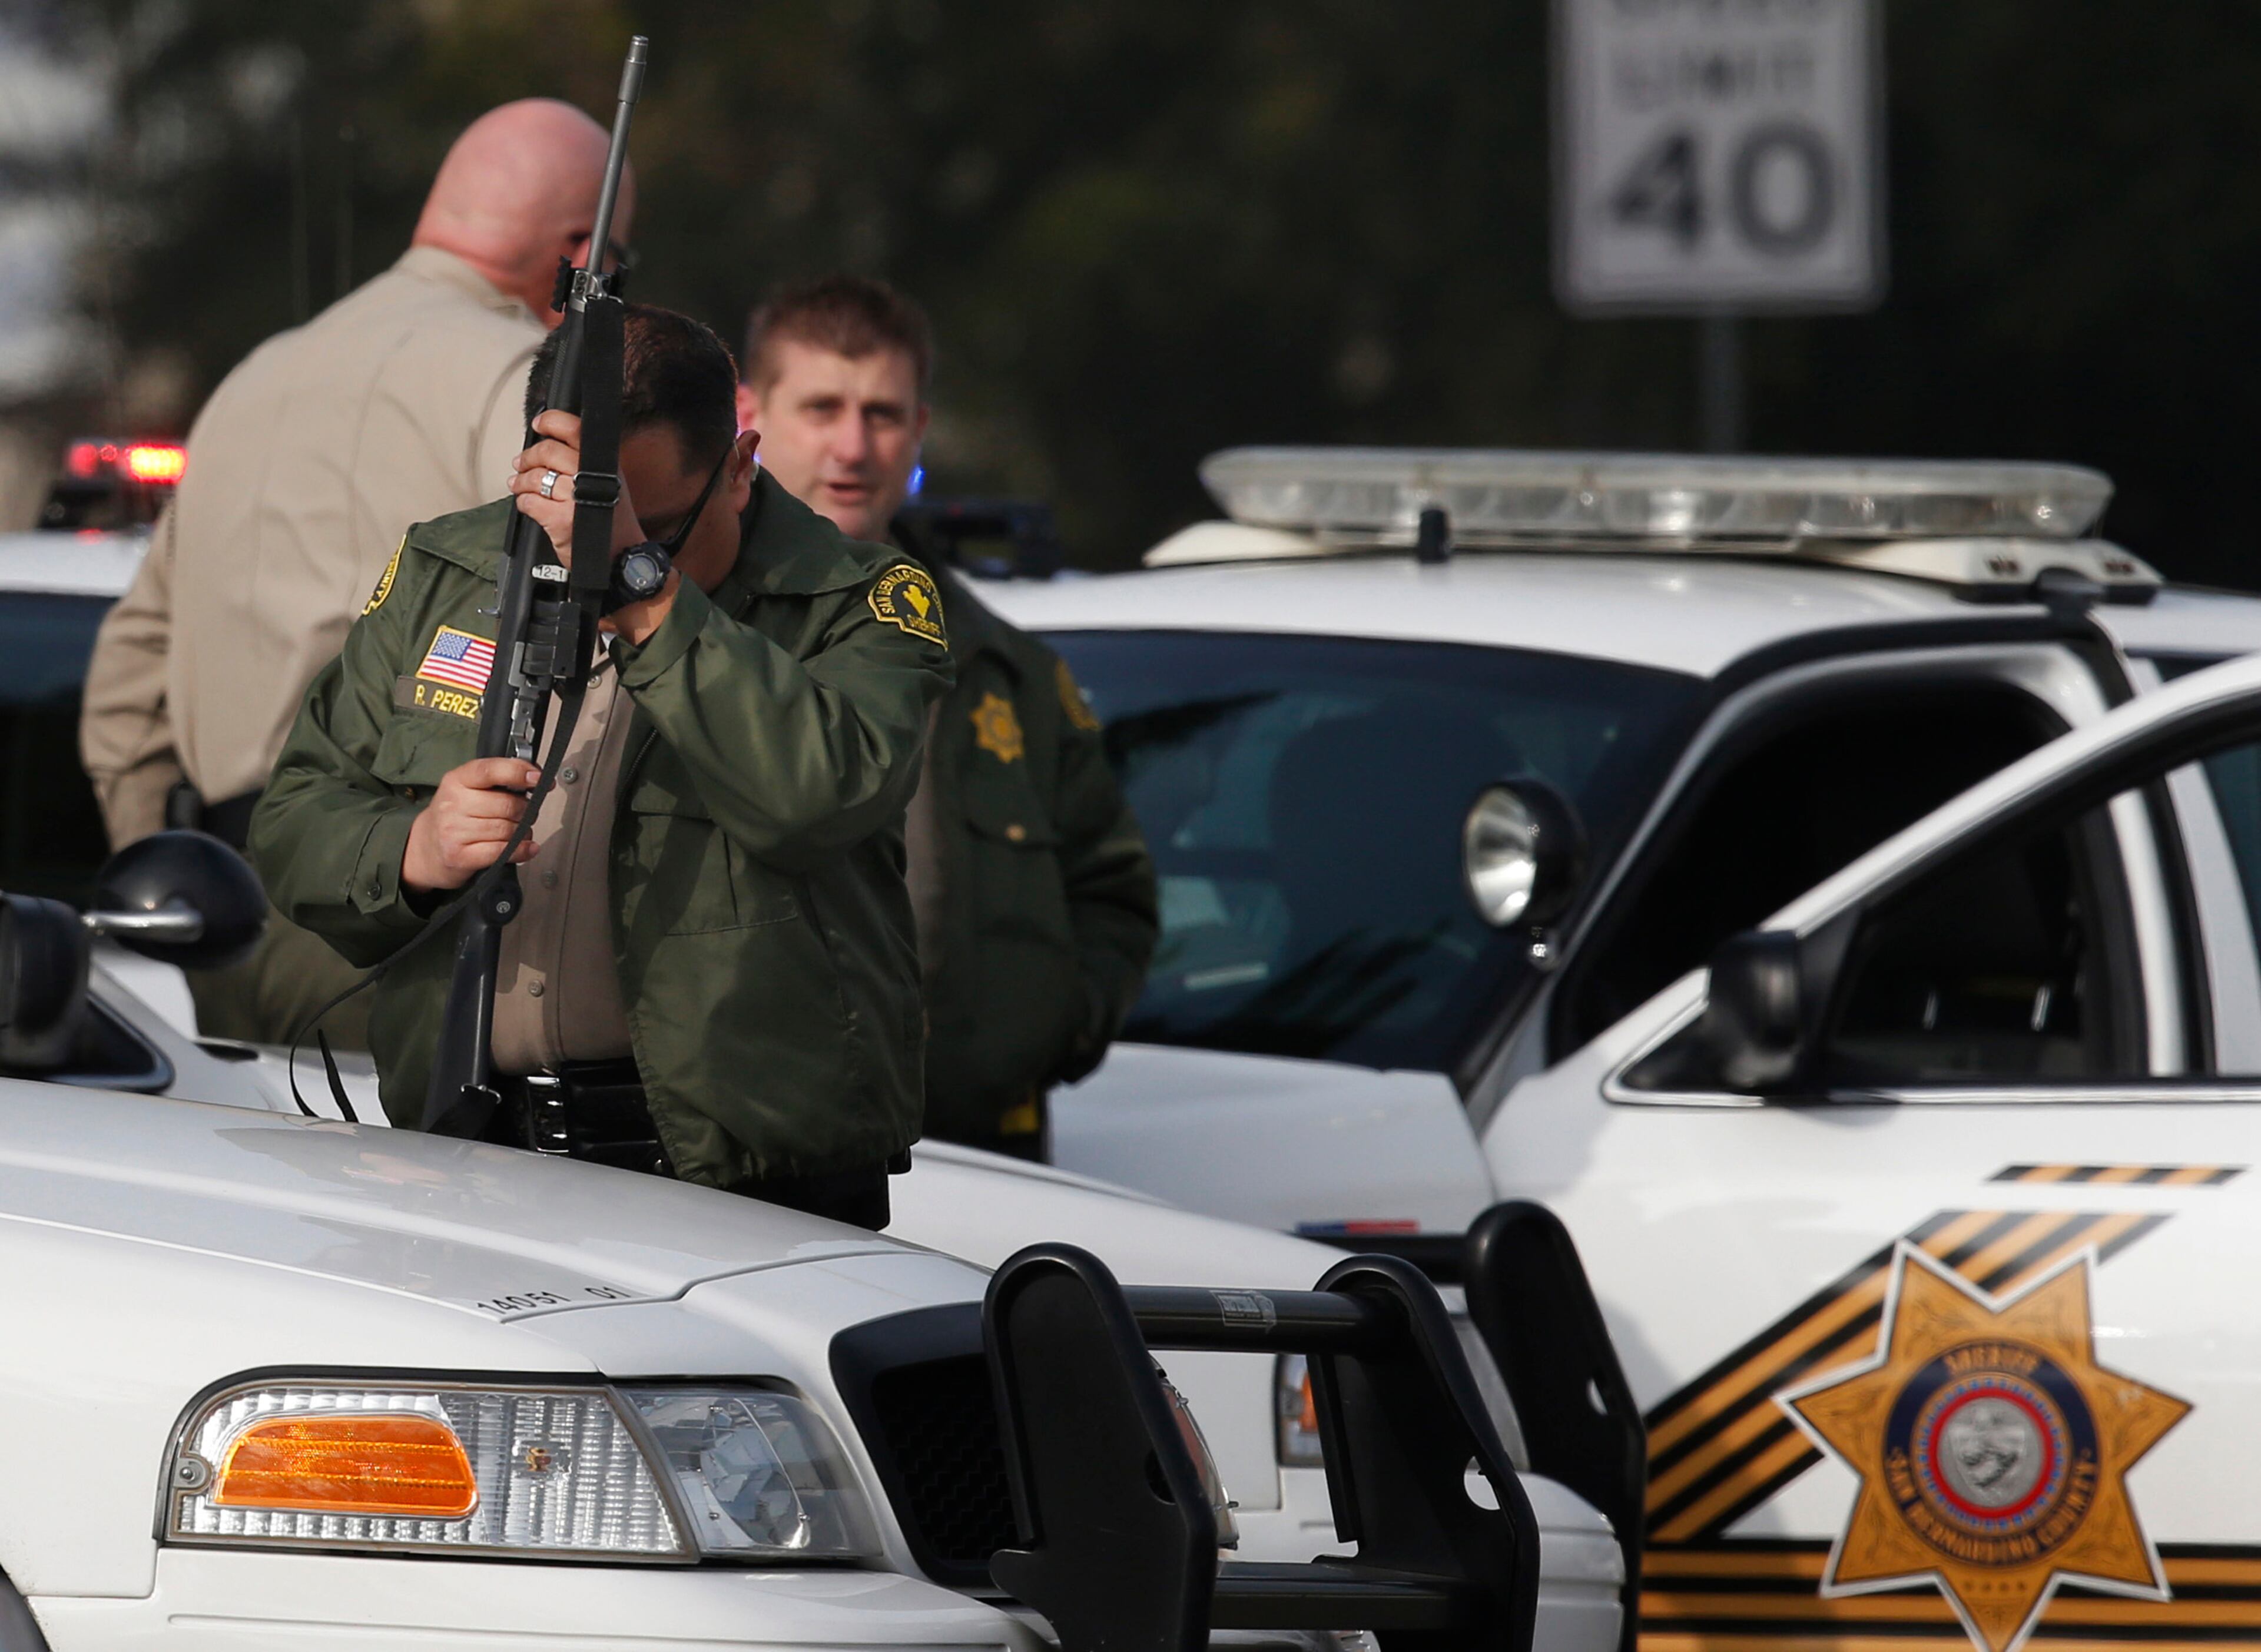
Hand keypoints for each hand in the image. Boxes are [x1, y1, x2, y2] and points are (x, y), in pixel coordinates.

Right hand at [402, 758, 542, 891]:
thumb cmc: (454, 817)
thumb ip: (496, 781)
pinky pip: (502, 851)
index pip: (490, 770)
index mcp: (456, 780)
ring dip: (523, 832)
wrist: (424, 848)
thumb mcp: (466, 789)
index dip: (519, 772)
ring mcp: (454, 831)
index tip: (539, 778)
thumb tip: (535, 778)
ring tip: (520, 831)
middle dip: (526, 810)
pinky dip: (521, 850)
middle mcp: (453, 804)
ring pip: (508, 829)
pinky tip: (527, 848)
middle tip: (526, 813)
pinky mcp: (459, 856)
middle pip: (507, 804)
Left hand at [508, 410, 645, 564]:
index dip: (551, 421)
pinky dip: (523, 502)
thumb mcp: (609, 483)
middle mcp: (592, 478)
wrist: (621, 558)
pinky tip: (528, 504)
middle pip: (548, 451)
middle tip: (522, 463)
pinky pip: (529, 502)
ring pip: (535, 477)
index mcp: (604, 465)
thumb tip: (548, 443)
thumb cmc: (612, 523)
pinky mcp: (560, 520)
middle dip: (528, 457)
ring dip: (521, 481)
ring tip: (519, 484)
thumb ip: (586, 463)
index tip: (539, 424)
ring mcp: (575, 499)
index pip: (574, 430)